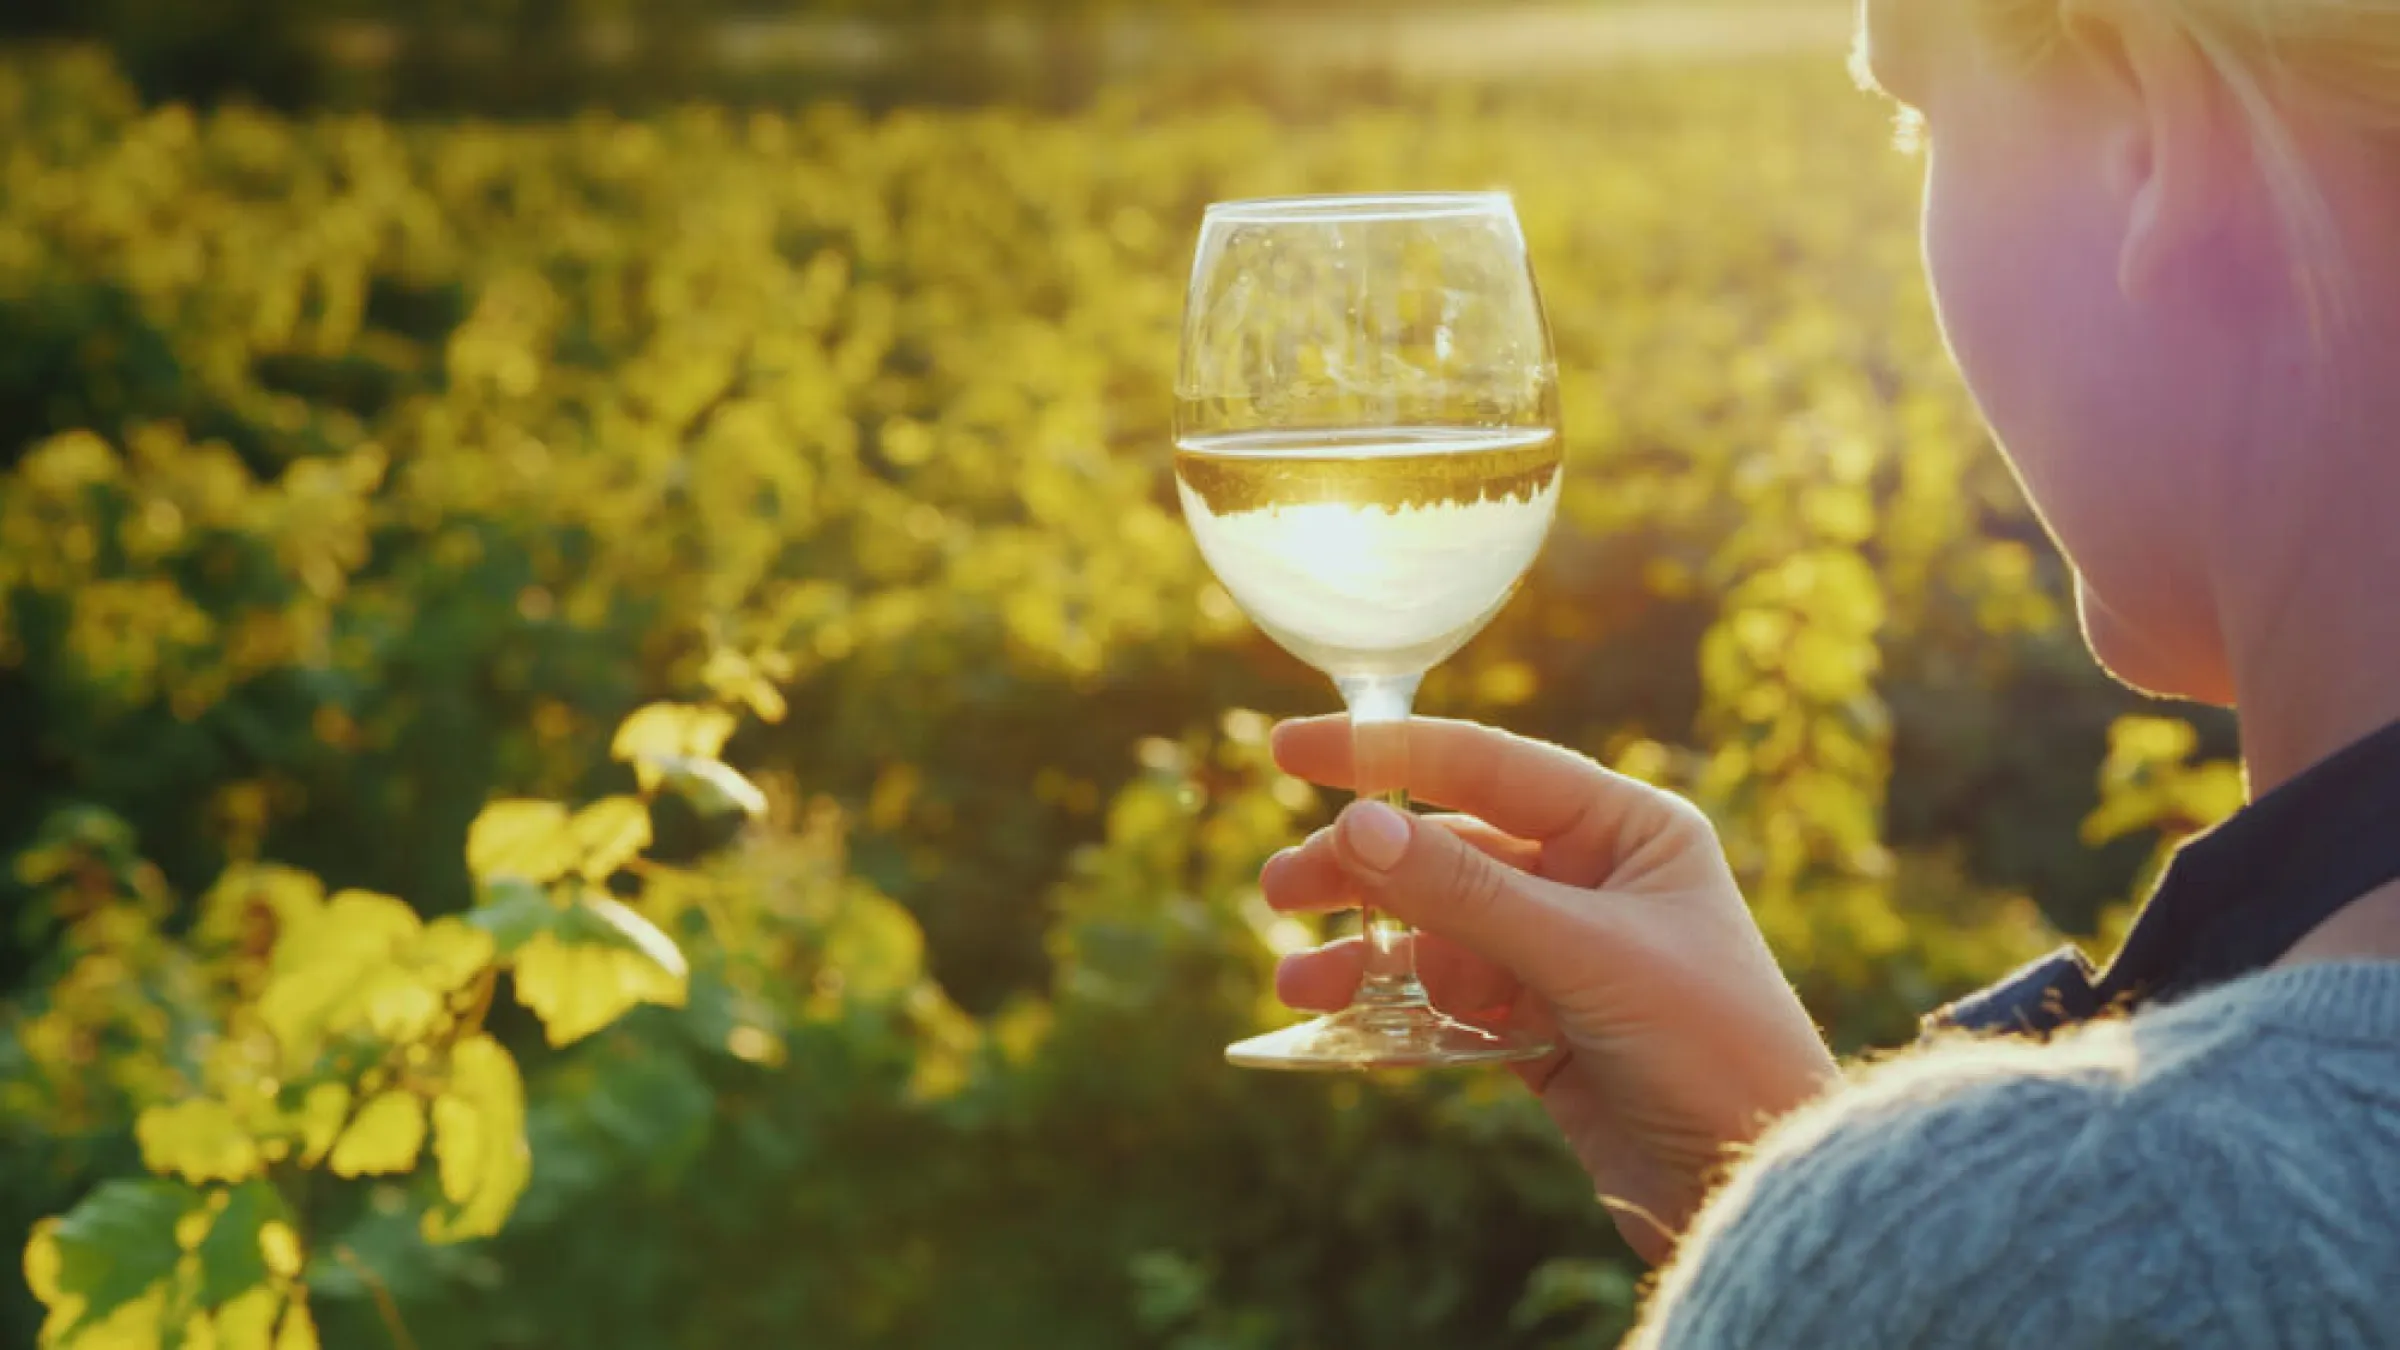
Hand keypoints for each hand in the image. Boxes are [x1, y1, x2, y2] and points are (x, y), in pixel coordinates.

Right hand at [1263, 716, 1838, 1263]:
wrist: (1758, 1186)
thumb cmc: (1712, 1049)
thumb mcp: (1586, 958)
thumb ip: (1467, 892)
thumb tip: (1357, 824)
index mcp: (1626, 828)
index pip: (1487, 767)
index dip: (1386, 754)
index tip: (1291, 749)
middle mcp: (1590, 878)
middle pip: (1447, 849)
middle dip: (1361, 868)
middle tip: (1282, 890)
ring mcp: (1560, 955)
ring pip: (1434, 929)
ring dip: (1363, 948)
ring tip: (1297, 976)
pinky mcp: (1539, 1030)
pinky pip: (1443, 1000)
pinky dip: (1387, 1008)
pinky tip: (1331, 1021)